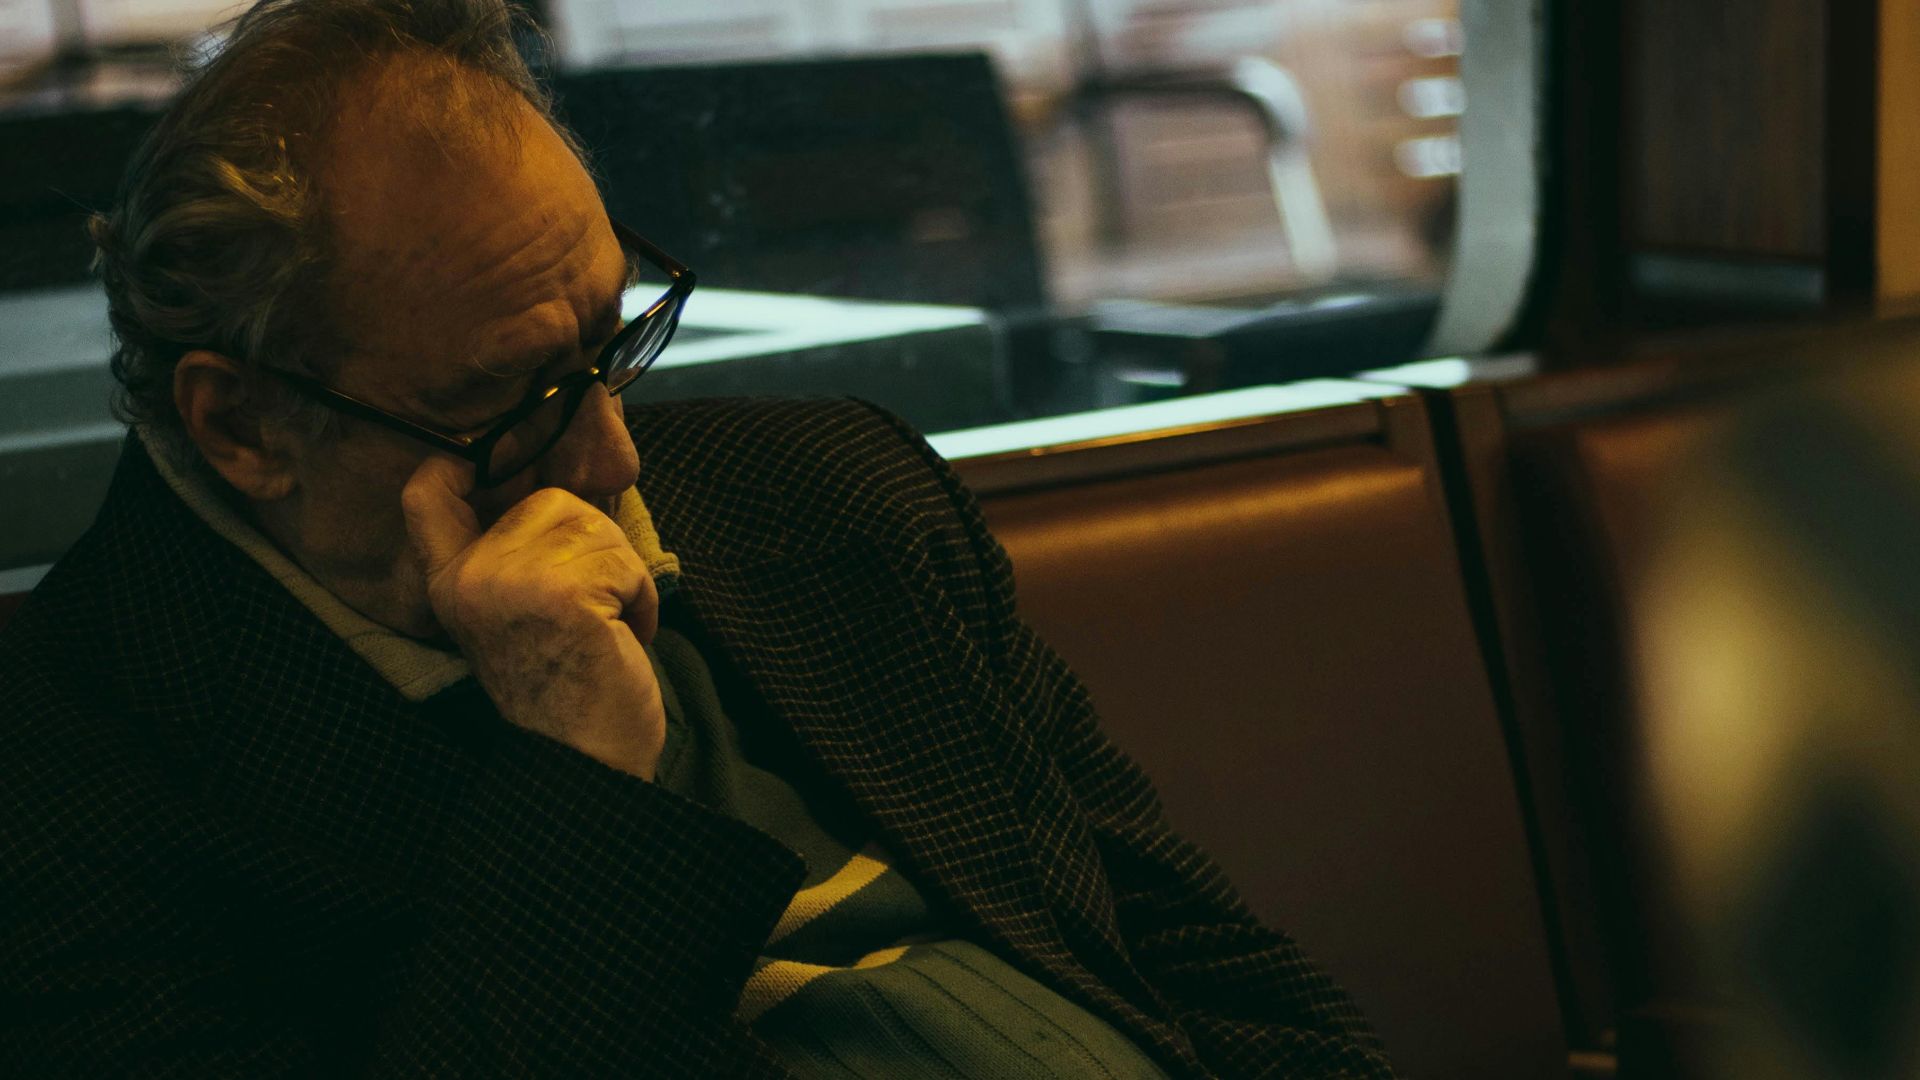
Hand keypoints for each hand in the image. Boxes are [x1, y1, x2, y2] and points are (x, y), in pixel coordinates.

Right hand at [401, 455, 665, 779]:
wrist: (584, 763)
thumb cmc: (570, 683)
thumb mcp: (525, 604)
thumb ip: (523, 543)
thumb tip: (562, 461)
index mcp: (450, 579)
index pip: (428, 490)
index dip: (468, 461)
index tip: (510, 462)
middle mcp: (468, 577)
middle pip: (548, 497)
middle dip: (594, 542)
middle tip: (595, 604)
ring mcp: (508, 582)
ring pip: (592, 523)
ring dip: (622, 574)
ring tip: (606, 626)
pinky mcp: (559, 593)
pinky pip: (623, 559)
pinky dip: (639, 597)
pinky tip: (622, 637)